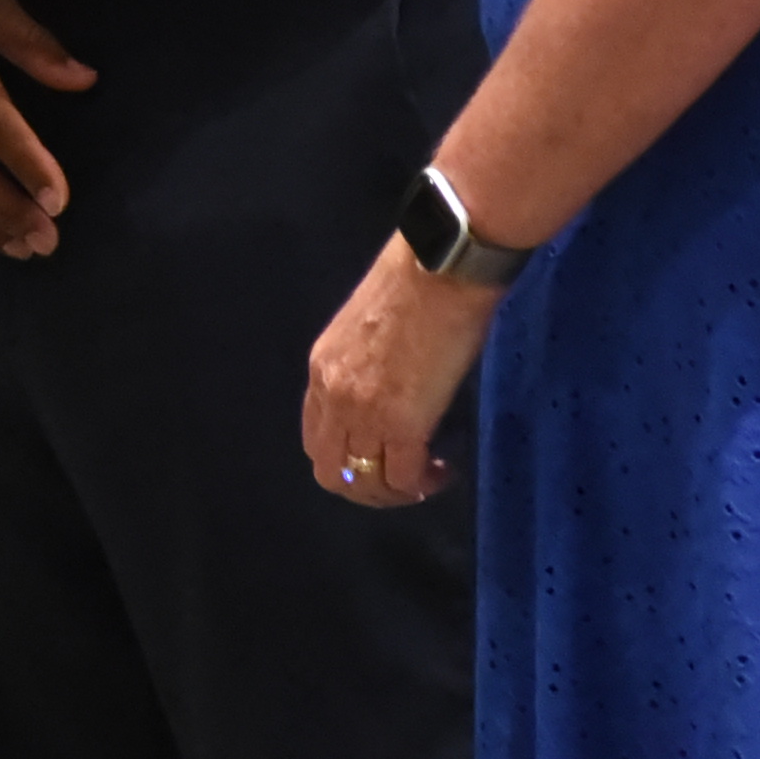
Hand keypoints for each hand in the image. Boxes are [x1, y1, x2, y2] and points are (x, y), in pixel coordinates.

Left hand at [302, 240, 493, 510]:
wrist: (443, 267)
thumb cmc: (415, 281)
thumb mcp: (365, 325)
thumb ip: (362, 363)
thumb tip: (386, 388)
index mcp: (321, 367)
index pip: (315, 438)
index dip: (345, 460)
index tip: (379, 457)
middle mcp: (333, 395)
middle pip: (331, 471)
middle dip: (365, 488)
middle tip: (402, 480)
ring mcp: (364, 412)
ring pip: (365, 484)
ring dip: (395, 491)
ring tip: (426, 478)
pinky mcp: (403, 424)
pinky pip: (404, 478)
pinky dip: (423, 484)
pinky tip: (443, 470)